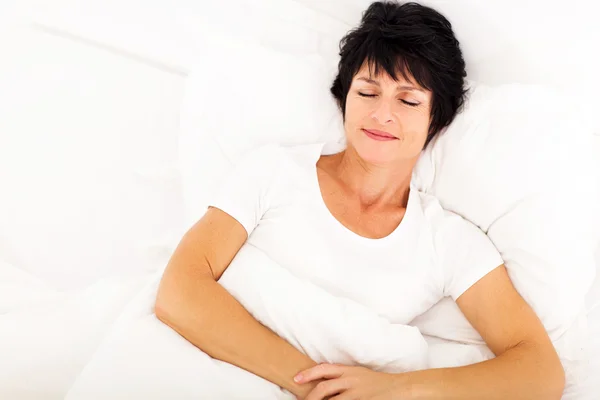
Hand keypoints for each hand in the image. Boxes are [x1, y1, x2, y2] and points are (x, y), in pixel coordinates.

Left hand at [294, 363, 408, 399]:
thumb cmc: (376, 382)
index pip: (324, 368)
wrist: (399, 388)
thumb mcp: (358, 374)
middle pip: (324, 387)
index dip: (308, 373)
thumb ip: (342, 376)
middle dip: (310, 397)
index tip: (296, 379)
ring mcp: (357, 393)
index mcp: (348, 370)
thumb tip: (321, 381)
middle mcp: (351, 380)